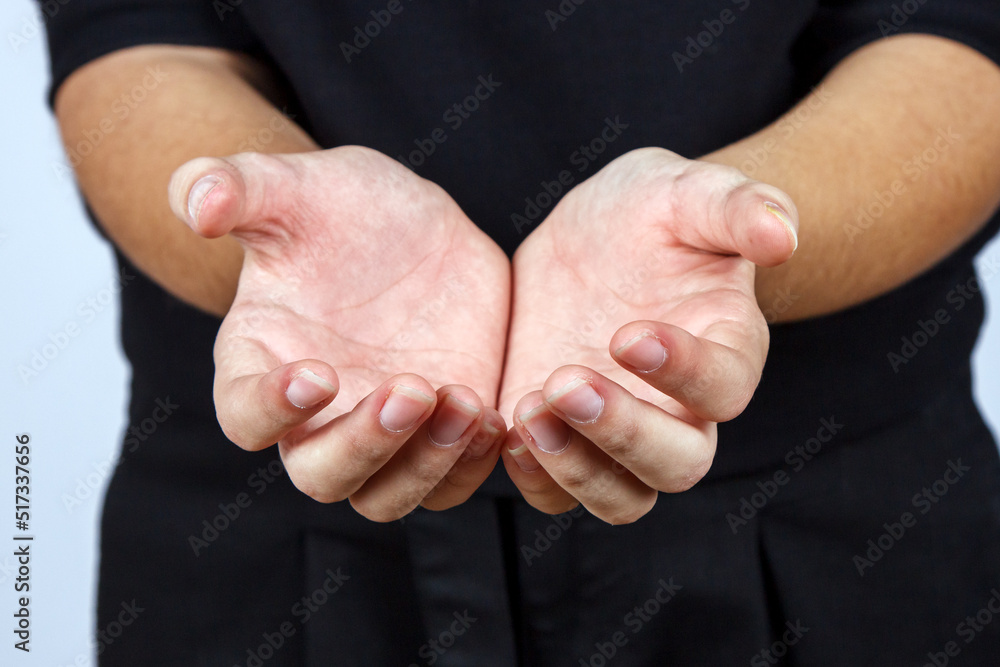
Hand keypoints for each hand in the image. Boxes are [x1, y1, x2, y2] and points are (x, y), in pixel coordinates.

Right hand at [168, 147, 509, 520]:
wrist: (411, 226)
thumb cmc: (337, 208)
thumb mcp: (292, 185)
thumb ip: (237, 186)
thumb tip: (195, 202)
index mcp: (264, 365)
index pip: (245, 417)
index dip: (272, 409)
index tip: (318, 373)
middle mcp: (318, 417)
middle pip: (323, 477)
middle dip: (366, 445)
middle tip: (412, 388)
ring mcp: (381, 431)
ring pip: (388, 496)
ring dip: (426, 464)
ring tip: (467, 403)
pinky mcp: (439, 433)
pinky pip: (449, 481)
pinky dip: (470, 464)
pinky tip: (493, 415)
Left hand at [497, 148, 798, 523]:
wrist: (601, 233)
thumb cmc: (657, 210)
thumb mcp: (694, 192)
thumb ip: (741, 206)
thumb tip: (782, 236)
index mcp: (726, 350)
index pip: (726, 389)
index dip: (685, 374)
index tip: (627, 334)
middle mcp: (680, 408)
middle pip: (677, 466)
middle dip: (623, 435)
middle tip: (565, 382)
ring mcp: (621, 430)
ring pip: (621, 498)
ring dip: (574, 468)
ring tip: (527, 409)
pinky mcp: (566, 436)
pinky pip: (558, 490)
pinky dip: (534, 474)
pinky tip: (505, 423)